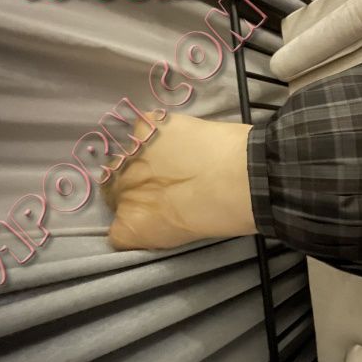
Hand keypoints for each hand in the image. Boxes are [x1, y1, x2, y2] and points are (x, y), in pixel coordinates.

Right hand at [102, 112, 256, 249]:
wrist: (246, 176)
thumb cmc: (225, 214)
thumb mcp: (185, 235)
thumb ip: (159, 226)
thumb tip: (161, 213)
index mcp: (130, 226)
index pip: (117, 230)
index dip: (138, 220)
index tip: (159, 214)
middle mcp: (121, 192)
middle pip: (115, 191)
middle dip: (136, 190)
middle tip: (167, 185)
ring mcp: (130, 156)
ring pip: (126, 159)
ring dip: (144, 161)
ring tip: (176, 160)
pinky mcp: (145, 127)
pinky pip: (142, 130)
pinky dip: (157, 133)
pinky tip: (180, 138)